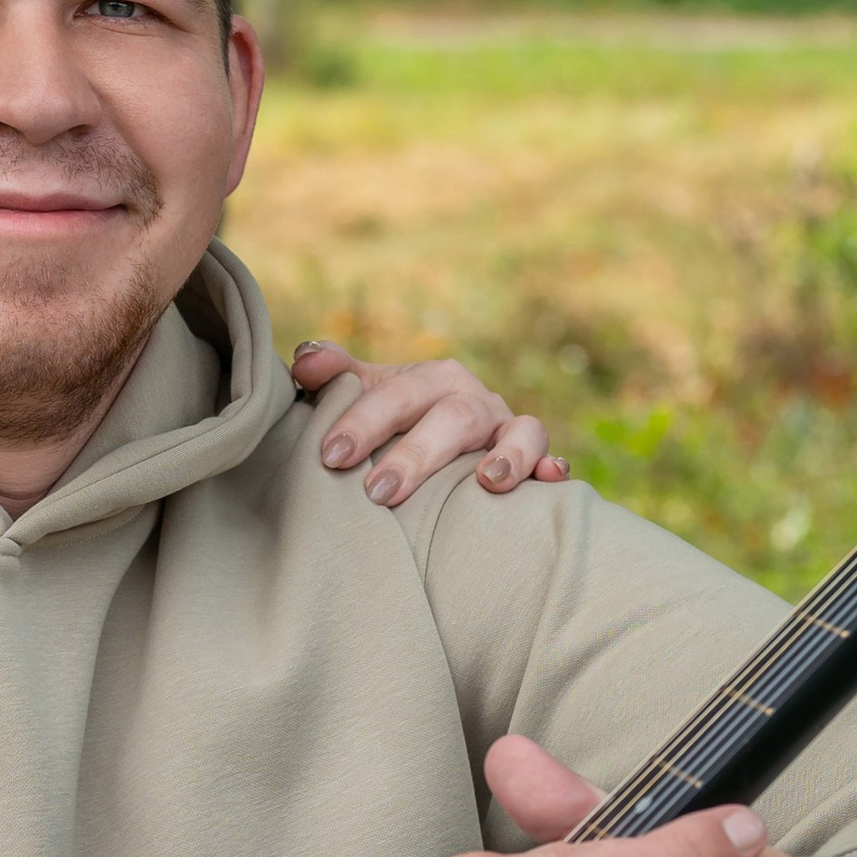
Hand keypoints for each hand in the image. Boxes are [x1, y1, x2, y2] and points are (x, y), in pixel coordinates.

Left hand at [292, 340, 563, 508]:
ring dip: (507, 455)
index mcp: (430, 380)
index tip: (331, 455)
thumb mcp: (366, 396)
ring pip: (517, 431)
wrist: (440, 440)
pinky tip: (549, 479)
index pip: (397, 393)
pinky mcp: (533, 459)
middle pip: (452, 416)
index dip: (365, 420)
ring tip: (489, 482)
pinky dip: (552, 466)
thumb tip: (304, 362)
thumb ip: (336, 377)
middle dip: (417, 454)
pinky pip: (550, 457)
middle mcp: (472, 399)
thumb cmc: (394, 422)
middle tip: (378, 493)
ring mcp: (506, 429)